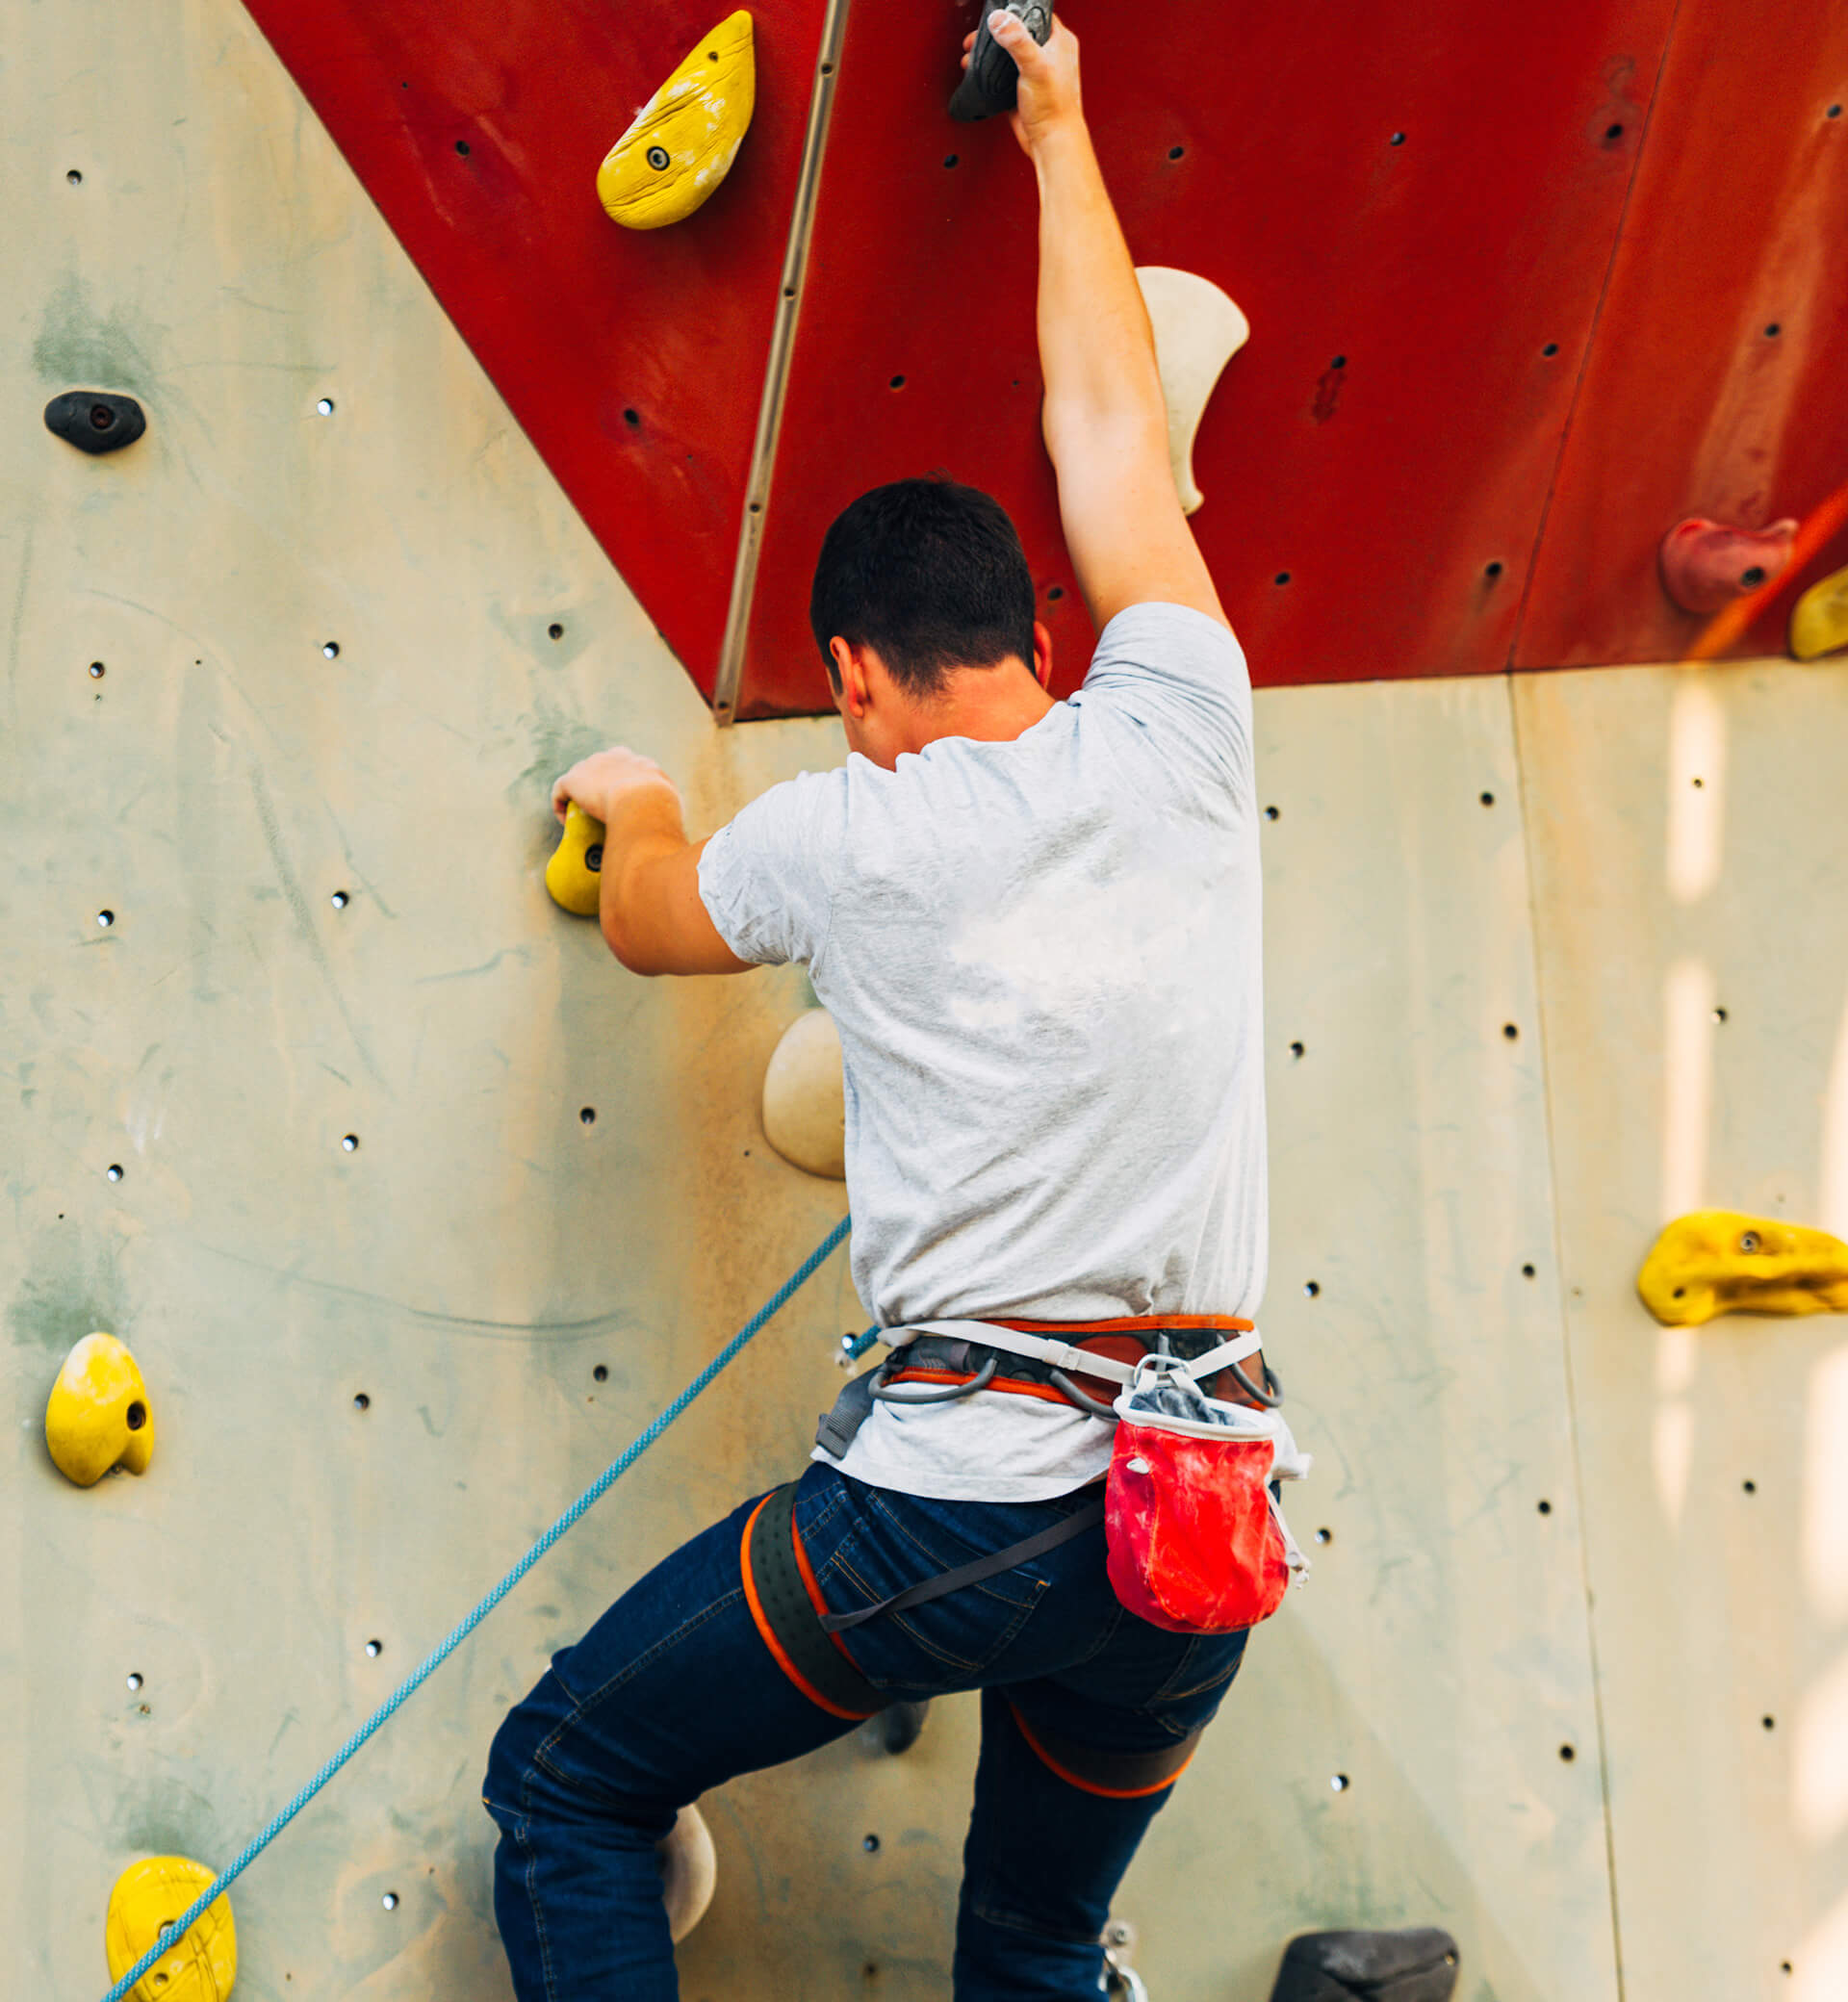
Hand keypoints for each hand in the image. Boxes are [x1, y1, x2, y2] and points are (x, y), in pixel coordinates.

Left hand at [551, 746, 679, 825]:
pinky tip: (565, 822)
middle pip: (597, 767)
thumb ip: (665, 803)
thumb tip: (667, 815)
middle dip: (596, 785)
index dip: (619, 782)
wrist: (643, 801)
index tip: (621, 801)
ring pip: (577, 778)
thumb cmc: (661, 807)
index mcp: (636, 761)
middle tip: (599, 810)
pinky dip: (560, 806)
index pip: (623, 764)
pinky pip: (560, 792)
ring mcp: (591, 766)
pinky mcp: (572, 780)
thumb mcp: (671, 801)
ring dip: (576, 795)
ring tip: (580, 817)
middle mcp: (612, 757)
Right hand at [964, 11, 1082, 156]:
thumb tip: (1000, 20)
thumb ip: (1017, 40)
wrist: (1049, 141)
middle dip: (997, 32)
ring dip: (991, 52)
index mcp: (1060, 41)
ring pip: (1010, 52)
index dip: (1018, 11)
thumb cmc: (1054, 109)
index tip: (1000, 13)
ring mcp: (1035, 71)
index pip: (1037, 14)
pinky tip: (980, 71)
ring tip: (974, 51)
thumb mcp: (1035, 66)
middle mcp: (1049, 53)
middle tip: (981, 34)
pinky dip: (991, 71)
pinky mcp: (1023, 87)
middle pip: (1019, 31)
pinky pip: (1004, 72)